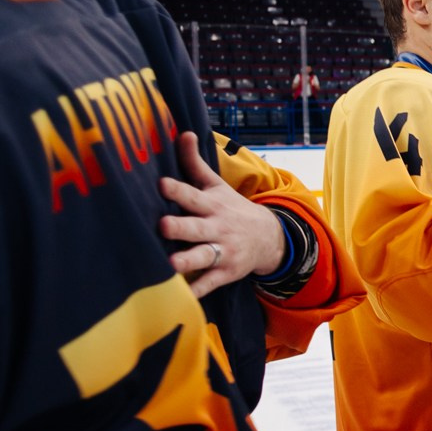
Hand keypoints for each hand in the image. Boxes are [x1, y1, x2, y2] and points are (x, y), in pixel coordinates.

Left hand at [158, 132, 286, 298]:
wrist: (270, 237)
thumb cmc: (231, 208)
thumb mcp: (216, 185)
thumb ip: (195, 162)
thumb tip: (183, 132)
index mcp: (212, 205)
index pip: (193, 195)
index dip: (178, 190)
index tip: (162, 184)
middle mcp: (217, 228)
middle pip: (196, 228)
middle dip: (181, 227)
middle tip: (163, 225)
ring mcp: (222, 251)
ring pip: (203, 256)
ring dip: (188, 261)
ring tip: (171, 264)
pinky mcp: (224, 273)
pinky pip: (209, 283)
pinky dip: (197, 290)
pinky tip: (184, 298)